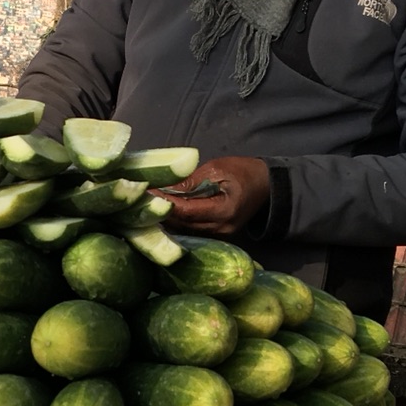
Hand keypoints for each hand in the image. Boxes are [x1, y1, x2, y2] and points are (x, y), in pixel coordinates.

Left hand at [156, 156, 270, 237]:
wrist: (266, 186)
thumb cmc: (243, 172)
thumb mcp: (216, 169)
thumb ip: (190, 182)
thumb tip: (162, 188)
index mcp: (224, 211)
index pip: (186, 211)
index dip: (164, 203)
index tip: (145, 193)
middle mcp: (221, 229)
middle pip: (182, 224)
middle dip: (160, 212)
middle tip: (139, 198)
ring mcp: (219, 236)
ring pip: (184, 229)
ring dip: (166, 218)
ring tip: (147, 204)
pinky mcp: (216, 236)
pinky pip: (191, 230)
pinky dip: (176, 220)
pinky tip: (163, 211)